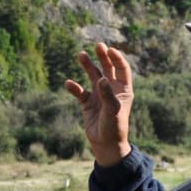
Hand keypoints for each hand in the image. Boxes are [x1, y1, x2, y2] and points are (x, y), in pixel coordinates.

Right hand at [63, 42, 134, 166]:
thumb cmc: (114, 127)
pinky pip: (80, 92)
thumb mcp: (113, 110)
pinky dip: (74, 88)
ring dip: (88, 66)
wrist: (106, 144)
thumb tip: (101, 79)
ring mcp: (99, 96)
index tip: (110, 50)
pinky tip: (69, 83)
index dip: (117, 59)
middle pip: (108, 69)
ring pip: (93, 76)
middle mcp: (111, 90)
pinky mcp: (88, 104)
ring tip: (81, 55)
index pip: (121, 69)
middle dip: (103, 57)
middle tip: (98, 45)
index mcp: (122, 90)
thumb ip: (107, 94)